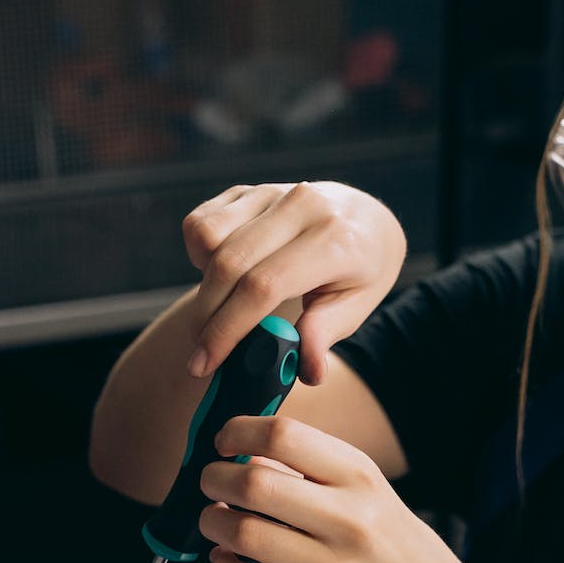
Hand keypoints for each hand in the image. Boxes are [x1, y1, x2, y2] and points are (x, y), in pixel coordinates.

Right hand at [181, 182, 404, 385]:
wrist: (363, 217)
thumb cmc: (358, 270)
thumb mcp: (355, 307)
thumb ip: (325, 335)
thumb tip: (308, 372)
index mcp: (335, 240)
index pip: (264, 285)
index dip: (228, 328)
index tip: (205, 363)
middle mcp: (302, 206)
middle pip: (230, 265)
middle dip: (207, 317)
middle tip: (200, 354)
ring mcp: (271, 192)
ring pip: (209, 239)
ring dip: (204, 285)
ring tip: (224, 306)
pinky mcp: (247, 190)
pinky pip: (200, 223)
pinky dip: (200, 255)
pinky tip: (222, 272)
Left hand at [197, 415, 471, 562]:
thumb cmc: (389, 542)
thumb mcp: (366, 491)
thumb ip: (310, 468)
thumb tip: (240, 454)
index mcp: (360, 478)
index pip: (283, 435)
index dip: (238, 432)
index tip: (224, 442)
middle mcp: (352, 521)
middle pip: (255, 484)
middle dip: (215, 480)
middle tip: (210, 485)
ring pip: (244, 534)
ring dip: (213, 523)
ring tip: (216, 521)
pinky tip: (227, 559)